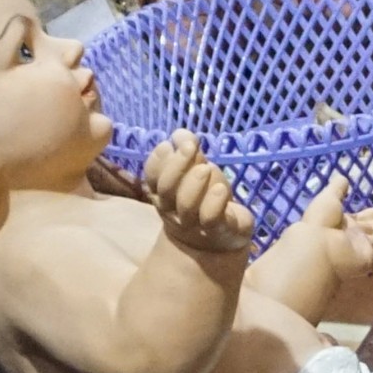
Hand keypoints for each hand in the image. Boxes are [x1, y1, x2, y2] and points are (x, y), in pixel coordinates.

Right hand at [141, 133, 256, 266]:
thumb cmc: (204, 198)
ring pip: (186, 205)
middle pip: (165, 190)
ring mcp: (194, 224)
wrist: (220, 239)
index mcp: (162, 193)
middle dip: (176, 165)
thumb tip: (180, 133)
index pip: (151, 176)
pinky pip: (211, 218)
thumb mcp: (195, 171)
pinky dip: (214, 202)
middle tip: (191, 146)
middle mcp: (172, 210)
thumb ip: (188, 151)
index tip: (168, 144)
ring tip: (206, 168)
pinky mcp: (218, 230)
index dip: (158, 160)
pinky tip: (221, 189)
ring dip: (194, 183)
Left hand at [287, 177, 372, 284]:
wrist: (319, 249)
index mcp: (342, 222)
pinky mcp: (369, 262)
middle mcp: (353, 237)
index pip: (359, 218)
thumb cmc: (323, 221)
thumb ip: (337, 189)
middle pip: (371, 230)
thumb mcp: (329, 198)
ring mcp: (361, 250)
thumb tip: (343, 178)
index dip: (368, 214)